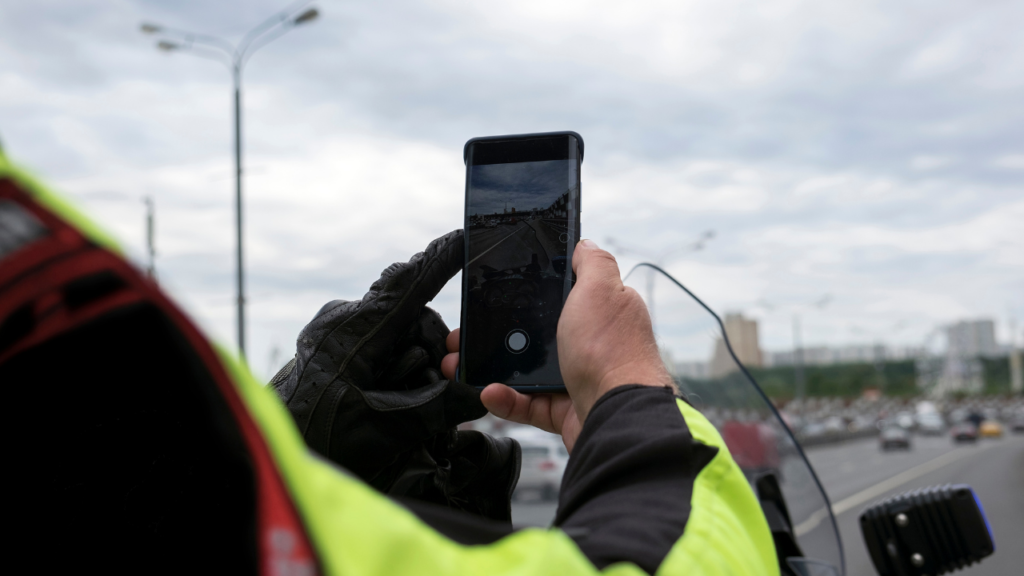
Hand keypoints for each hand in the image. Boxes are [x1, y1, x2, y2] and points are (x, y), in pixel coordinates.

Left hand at [272, 230, 520, 520]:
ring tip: (397, 412)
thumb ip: (439, 408)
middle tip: (431, 398)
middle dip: (432, 357)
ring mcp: (334, 332)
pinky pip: (377, 346)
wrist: (274, 456)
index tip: (466, 237)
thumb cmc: (318, 443)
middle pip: (414, 321)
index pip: (409, 282)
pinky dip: (392, 372)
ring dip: (412, 371)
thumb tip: (480, 393)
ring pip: (400, 337)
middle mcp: (343, 321)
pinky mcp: (330, 346)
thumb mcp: (387, 430)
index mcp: (355, 331)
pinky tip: (385, 405)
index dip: (442, 258)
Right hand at [441, 239, 672, 450]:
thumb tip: (584, 244)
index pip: (559, 297)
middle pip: (535, 335)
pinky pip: (526, 403)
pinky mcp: (564, 410)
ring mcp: (576, 378)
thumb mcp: (601, 288)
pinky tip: (488, 390)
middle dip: (497, 334)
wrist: (617, 413)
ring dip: (490, 367)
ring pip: (524, 370)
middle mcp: (590, 344)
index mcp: (598, 312)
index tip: (496, 296)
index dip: (527, 295)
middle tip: (466, 333)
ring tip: (460, 364)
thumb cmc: (611, 350)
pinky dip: (505, 398)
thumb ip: (592, 262)